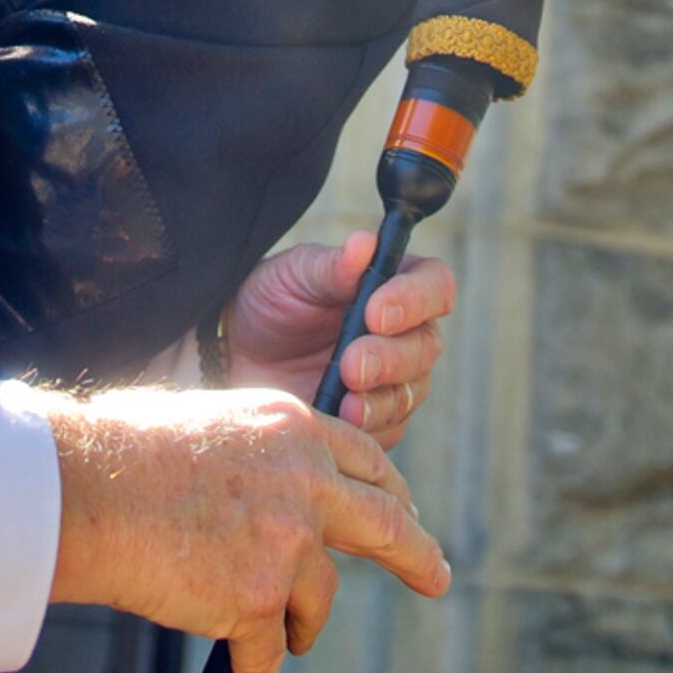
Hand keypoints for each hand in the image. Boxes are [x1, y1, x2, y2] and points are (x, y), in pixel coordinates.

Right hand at [43, 387, 449, 672]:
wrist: (84, 491)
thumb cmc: (119, 451)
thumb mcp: (207, 420)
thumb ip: (251, 451)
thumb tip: (256, 485)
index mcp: (292, 426)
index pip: (363, 459)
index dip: (388, 491)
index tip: (403, 510)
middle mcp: (304, 479)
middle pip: (386, 523)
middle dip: (417, 554)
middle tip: (436, 576)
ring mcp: (287, 540)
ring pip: (319, 596)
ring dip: (304, 621)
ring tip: (290, 638)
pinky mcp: (258, 599)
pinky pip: (269, 652)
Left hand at [226, 231, 454, 446]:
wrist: (238, 354)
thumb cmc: (272, 301)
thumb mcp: (292, 275)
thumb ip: (331, 265)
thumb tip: (365, 243)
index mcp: (395, 284)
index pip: (434, 286)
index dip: (415, 300)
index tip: (375, 312)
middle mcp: (406, 332)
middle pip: (426, 347)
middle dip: (391, 358)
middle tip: (352, 365)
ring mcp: (396, 380)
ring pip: (411, 393)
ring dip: (380, 399)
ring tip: (345, 402)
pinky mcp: (378, 420)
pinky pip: (388, 430)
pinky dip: (366, 428)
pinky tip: (339, 421)